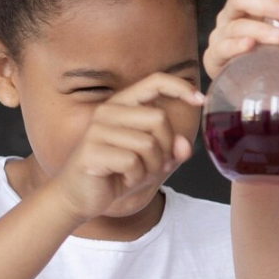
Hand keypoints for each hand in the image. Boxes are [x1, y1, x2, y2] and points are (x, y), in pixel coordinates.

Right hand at [47, 73, 202, 221]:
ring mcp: (97, 130)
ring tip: (135, 174)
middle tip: (152, 166)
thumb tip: (184, 145)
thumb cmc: (115, 174)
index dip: (179, 87)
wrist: (78, 196)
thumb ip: (170, 151)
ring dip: (151, 168)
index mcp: (122, 105)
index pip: (154, 81)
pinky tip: (123, 180)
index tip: (199, 99)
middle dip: (166, 149)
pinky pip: (133, 162)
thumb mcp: (150, 161)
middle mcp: (108, 112)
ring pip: (149, 144)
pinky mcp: (92, 152)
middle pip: (159, 119)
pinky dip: (136, 177)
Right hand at [205, 0, 278, 78]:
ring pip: (238, 24)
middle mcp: (233, 15)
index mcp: (252, 4)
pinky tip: (251, 47)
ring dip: (262, 30)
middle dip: (267, 2)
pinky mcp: (215, 59)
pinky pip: (223, 48)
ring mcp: (222, 36)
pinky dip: (238, 46)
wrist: (269, 98)